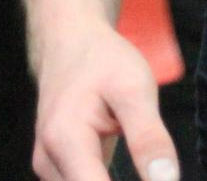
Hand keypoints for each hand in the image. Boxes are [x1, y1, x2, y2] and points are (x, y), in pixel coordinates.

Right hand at [32, 18, 179, 180]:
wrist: (68, 40)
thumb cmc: (102, 59)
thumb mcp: (134, 87)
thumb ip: (149, 138)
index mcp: (66, 141)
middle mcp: (48, 162)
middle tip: (158, 174)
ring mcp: (48, 168)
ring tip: (150, 172)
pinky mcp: (55, 170)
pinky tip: (137, 176)